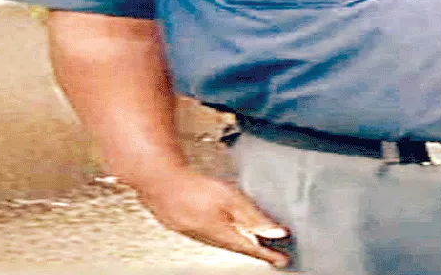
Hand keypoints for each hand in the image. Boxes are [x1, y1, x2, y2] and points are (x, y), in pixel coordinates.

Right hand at [130, 168, 290, 267]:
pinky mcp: (182, 224)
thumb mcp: (231, 200)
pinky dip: (220, 235)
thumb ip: (254, 217)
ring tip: (250, 243)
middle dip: (253, 250)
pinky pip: (207, 234)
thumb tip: (275, 232)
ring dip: (237, 243)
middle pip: (235, 247)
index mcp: (220, 234)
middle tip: (269, 254)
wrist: (157, 180)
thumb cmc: (191, 186)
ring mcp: (192, 231)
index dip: (268, 255)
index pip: (250, 249)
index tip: (282, 260)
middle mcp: (206, 237)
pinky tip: (221, 228)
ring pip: (220, 242)